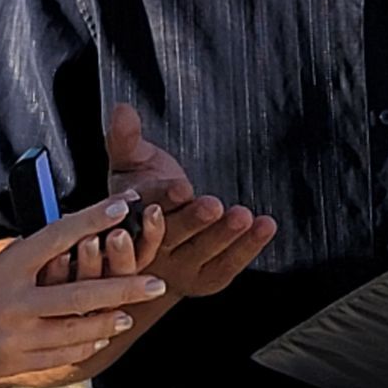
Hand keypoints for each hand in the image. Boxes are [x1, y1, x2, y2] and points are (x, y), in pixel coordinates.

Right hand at [0, 196, 166, 385]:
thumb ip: (15, 260)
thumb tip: (53, 247)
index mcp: (3, 270)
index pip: (57, 237)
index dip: (93, 219)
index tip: (124, 205)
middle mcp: (13, 304)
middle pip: (82, 293)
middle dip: (125, 288)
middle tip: (157, 281)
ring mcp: (15, 338)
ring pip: (77, 329)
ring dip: (109, 320)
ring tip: (131, 313)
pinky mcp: (14, 364)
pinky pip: (60, 353)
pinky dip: (83, 343)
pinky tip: (99, 335)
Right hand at [100, 103, 276, 297]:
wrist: (151, 245)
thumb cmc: (142, 194)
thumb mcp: (130, 164)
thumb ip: (125, 139)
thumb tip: (122, 109)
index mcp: (124, 221)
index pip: (140, 213)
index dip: (162, 200)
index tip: (180, 188)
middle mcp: (147, 250)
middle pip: (170, 236)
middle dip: (192, 220)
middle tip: (213, 205)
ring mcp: (177, 268)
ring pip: (200, 252)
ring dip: (222, 234)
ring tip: (242, 215)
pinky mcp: (204, 278)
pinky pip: (226, 265)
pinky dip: (246, 247)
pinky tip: (265, 226)